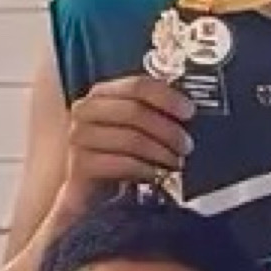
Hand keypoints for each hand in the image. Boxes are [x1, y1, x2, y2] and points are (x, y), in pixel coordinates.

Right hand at [59, 75, 194, 194]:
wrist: (93, 185)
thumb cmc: (121, 150)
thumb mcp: (137, 126)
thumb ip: (156, 112)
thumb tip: (190, 112)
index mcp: (103, 92)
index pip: (138, 85)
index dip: (167, 97)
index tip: (189, 112)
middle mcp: (86, 110)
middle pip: (135, 112)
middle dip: (168, 131)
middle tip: (186, 146)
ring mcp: (79, 136)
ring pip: (130, 139)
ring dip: (160, 152)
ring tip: (176, 162)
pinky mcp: (80, 164)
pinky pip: (121, 163)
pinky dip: (145, 169)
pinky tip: (157, 174)